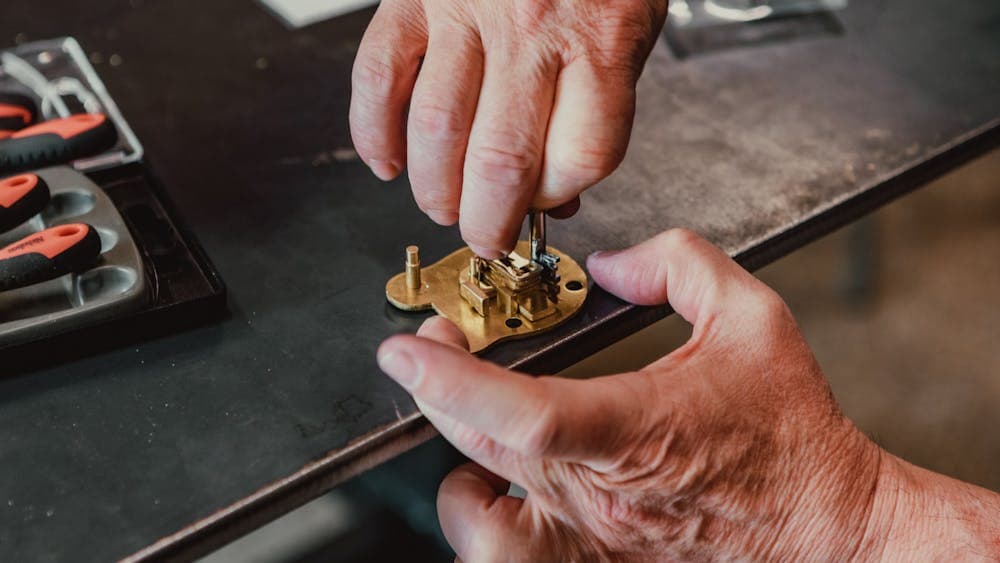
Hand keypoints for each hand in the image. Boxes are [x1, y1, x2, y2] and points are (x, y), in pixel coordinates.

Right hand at [350, 0, 666, 257]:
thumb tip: (555, 191)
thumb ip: (597, 108)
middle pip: (503, 160)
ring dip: (435, 190)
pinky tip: (386, 164)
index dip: (560, 197)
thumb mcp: (631, 29)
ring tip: (444, 209)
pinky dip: (374, 132)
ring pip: (438, 130)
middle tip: (486, 239)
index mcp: (602, 37)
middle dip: (489, 222)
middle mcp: (532, 27)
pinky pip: (381, 75)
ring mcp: (467, 10)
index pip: (581, 156)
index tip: (548, 205)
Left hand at [379, 229, 999, 559]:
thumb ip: (679, 264)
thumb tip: (609, 267)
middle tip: (440, 333)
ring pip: (479, 492)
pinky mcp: (589, 546)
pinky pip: (505, 531)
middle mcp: (600, 489)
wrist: (820, 521)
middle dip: (437, 382)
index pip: (527, 415)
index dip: (454, 381)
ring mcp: (589, 528)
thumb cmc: (789, 426)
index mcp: (638, 427)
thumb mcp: (754, 315)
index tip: (404, 346)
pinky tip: (499, 457)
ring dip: (456, 437)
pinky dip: (482, 492)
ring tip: (462, 393)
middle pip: (481, 443)